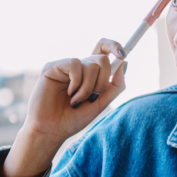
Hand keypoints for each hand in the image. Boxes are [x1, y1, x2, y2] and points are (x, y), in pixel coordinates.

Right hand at [1, 39, 126, 176]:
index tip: (122, 54)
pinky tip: (68, 94)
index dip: (114, 46)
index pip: (103, 50)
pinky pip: (75, 64)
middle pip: (102, 59)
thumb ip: (115, 85)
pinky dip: (76, 82)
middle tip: (92, 97)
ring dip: (88, 88)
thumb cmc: (74, 118)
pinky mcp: (52, 67)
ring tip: (77, 100)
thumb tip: (124, 62)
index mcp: (90, 74)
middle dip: (103, 82)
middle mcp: (79, 67)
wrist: (53, 130)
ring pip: (92, 65)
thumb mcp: (101, 103)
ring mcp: (65, 66)